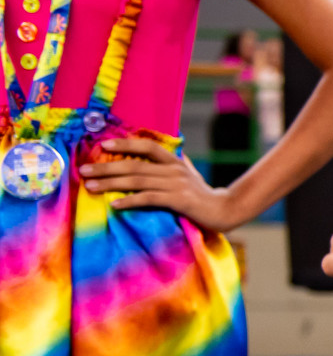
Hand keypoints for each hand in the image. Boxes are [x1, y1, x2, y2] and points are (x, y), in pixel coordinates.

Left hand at [79, 138, 243, 230]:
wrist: (225, 211)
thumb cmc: (204, 195)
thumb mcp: (191, 175)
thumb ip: (179, 165)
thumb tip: (176, 153)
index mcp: (175, 162)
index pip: (147, 146)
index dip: (125, 144)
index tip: (103, 145)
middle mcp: (174, 170)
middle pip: (135, 165)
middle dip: (106, 167)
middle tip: (84, 170)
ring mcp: (177, 185)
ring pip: (138, 181)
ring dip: (111, 183)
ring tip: (91, 186)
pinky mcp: (179, 201)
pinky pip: (149, 199)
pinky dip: (130, 201)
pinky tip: (115, 204)